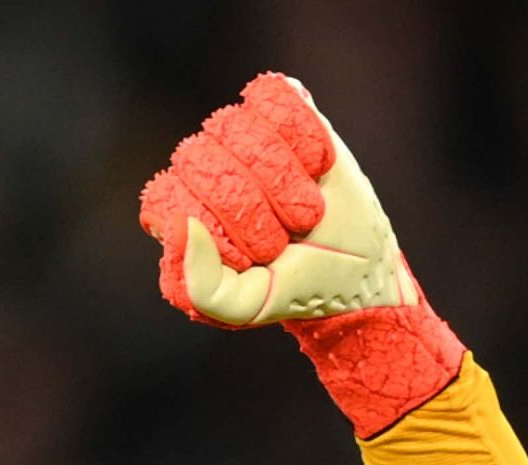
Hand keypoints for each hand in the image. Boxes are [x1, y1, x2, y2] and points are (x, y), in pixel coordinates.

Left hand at [139, 75, 461, 436]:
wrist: (358, 266)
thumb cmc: (294, 285)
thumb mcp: (244, 306)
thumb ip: (199, 287)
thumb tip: (185, 224)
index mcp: (179, 211)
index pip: (169, 193)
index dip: (217, 225)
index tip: (252, 254)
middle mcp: (204, 166)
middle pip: (203, 157)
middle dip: (255, 207)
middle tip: (283, 234)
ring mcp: (241, 133)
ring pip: (241, 126)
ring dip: (286, 178)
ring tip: (302, 207)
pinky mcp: (280, 108)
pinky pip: (276, 97)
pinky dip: (306, 137)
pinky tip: (316, 166)